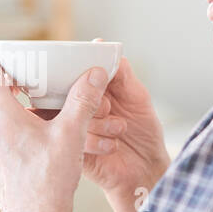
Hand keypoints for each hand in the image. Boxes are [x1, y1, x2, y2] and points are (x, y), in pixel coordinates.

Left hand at [0, 48, 111, 211]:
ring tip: (25, 98)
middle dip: (0, 81)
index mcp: (2, 119)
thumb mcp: (71, 136)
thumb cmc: (50, 181)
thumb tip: (95, 74)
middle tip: (15, 71)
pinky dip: (9, 125)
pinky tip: (29, 131)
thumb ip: (82, 101)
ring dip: (5, 104)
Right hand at [79, 49, 169, 211]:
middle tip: (109, 106)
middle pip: (66, 92)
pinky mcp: (71, 150)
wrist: (146, 168)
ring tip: (118, 128)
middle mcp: (76, 108)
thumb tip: (99, 44)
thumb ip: (120, 71)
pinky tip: (111, 145)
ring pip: (71, 115)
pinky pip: (72, 139)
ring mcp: (71, 129)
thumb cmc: (142, 131)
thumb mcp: (136, 95)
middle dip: (92, 98)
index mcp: (87, 91)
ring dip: (98, 121)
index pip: (70, 73)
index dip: (76, 72)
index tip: (88, 76)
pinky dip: (96, 141)